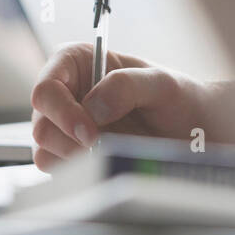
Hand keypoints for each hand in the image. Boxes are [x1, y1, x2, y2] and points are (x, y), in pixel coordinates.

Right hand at [29, 42, 225, 172]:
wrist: (194, 131)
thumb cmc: (177, 98)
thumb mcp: (160, 83)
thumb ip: (126, 86)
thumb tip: (93, 107)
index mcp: (77, 64)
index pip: (46, 88)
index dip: (61, 111)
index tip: (90, 130)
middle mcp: (67, 94)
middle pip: (41, 125)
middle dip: (70, 140)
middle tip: (103, 146)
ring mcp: (68, 128)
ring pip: (45, 151)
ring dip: (76, 158)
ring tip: (111, 151)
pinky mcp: (74, 155)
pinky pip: (60, 170)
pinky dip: (81, 171)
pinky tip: (107, 161)